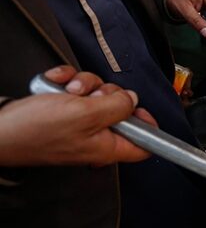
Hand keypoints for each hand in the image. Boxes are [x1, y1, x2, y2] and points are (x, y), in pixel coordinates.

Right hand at [0, 66, 156, 167]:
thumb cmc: (35, 129)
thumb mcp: (85, 114)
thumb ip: (116, 107)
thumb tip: (133, 99)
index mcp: (107, 147)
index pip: (143, 145)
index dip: (149, 125)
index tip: (140, 107)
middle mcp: (95, 137)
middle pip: (120, 108)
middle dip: (106, 92)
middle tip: (90, 95)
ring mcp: (78, 123)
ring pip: (97, 94)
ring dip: (83, 84)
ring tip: (66, 90)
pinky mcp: (62, 111)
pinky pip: (75, 88)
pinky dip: (66, 80)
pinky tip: (55, 84)